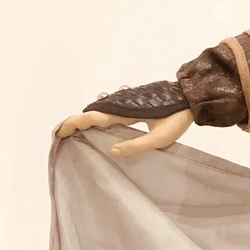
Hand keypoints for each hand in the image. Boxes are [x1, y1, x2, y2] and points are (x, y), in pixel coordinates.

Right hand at [55, 109, 194, 157]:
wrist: (189, 98)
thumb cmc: (177, 117)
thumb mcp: (160, 137)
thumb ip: (137, 145)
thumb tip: (112, 152)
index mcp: (124, 112)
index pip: (93, 117)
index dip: (75, 124)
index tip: (60, 132)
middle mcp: (121, 105)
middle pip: (91, 113)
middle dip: (75, 123)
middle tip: (62, 136)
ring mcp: (126, 103)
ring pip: (100, 111)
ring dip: (85, 120)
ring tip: (74, 133)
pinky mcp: (132, 104)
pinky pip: (109, 111)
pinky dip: (97, 118)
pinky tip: (98, 128)